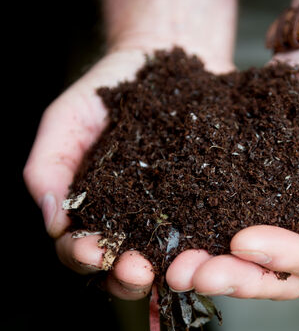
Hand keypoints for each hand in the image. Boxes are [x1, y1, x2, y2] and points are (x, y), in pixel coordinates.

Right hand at [23, 47, 234, 299]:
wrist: (162, 57)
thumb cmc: (108, 88)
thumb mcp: (67, 119)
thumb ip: (48, 165)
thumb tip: (51, 220)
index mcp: (96, 210)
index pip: (81, 248)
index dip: (82, 255)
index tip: (91, 251)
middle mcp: (136, 220)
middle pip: (127, 265)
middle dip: (128, 274)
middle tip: (138, 270)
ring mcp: (176, 211)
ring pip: (171, 256)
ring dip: (172, 268)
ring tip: (178, 265)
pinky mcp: (211, 196)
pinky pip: (213, 223)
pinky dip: (213, 239)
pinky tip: (218, 243)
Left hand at [166, 49, 298, 298]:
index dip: (283, 257)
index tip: (243, 242)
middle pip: (276, 273)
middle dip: (236, 276)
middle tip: (196, 273)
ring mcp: (277, 221)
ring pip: (245, 258)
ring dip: (211, 266)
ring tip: (176, 267)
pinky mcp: (249, 199)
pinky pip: (224, 222)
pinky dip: (200, 232)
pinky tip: (173, 238)